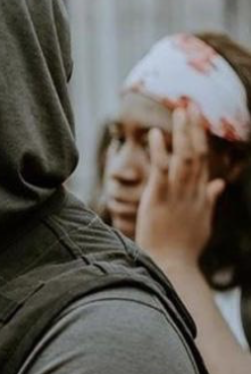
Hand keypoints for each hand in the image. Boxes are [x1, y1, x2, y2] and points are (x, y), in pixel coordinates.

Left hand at [136, 106, 224, 269]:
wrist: (172, 267)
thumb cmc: (183, 249)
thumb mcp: (202, 222)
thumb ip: (209, 200)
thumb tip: (218, 184)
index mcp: (201, 197)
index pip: (203, 162)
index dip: (200, 139)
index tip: (197, 121)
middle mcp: (192, 192)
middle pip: (197, 154)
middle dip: (194, 129)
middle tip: (191, 106)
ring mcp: (177, 195)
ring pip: (184, 158)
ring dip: (182, 133)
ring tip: (179, 111)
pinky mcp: (160, 200)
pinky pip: (161, 171)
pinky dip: (160, 151)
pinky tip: (156, 135)